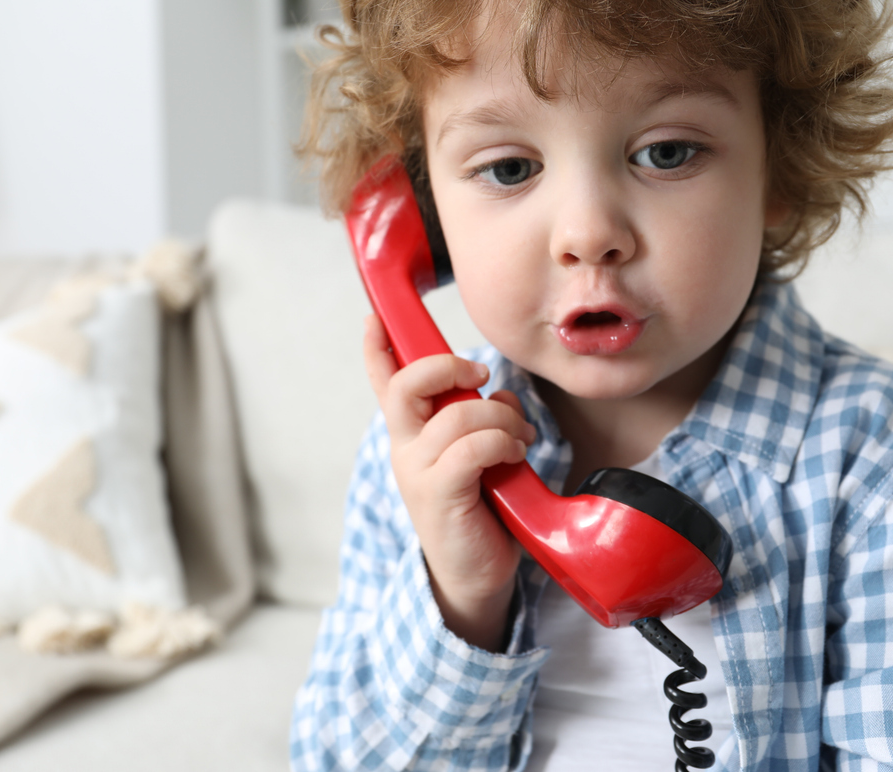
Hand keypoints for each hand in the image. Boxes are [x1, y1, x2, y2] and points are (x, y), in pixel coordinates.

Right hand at [364, 314, 536, 651]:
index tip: (374, 317)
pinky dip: (501, 444)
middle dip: (447, 367)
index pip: (384, 383)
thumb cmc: (480, 511)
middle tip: (480, 376)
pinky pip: (472, 448)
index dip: (377, 347)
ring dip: (501, 419)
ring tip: (518, 440)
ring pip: (457, 414)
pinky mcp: (439, 495)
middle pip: (408, 386)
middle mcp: (405, 449)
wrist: (474, 576)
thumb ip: (479, 419)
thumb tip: (499, 394)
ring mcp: (418, 472)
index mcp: (411, 435)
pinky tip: (513, 458)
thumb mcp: (478, 455)